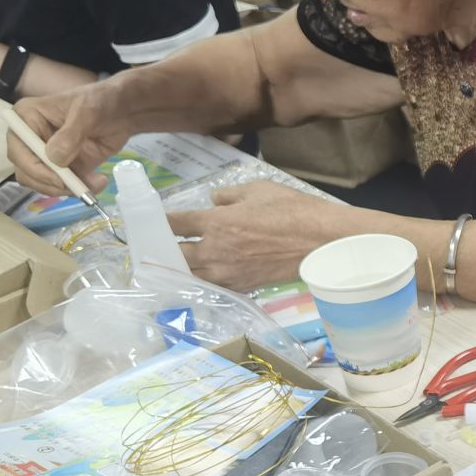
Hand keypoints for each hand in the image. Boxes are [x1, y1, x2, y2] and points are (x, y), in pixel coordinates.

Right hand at [7, 84, 131, 193]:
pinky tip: (98, 182)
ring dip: (66, 189)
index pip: (17, 150)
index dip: (35, 168)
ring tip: (93, 184)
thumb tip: (54, 158)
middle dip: (50, 183)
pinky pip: (62, 185)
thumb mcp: (87, 112)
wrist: (124, 111)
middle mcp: (29, 138)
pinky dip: (78, 189)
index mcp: (26, 118)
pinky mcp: (63, 167)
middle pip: (26, 171)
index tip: (60, 178)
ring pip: (42, 182)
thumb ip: (70, 134)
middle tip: (78, 187)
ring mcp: (45, 155)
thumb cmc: (101, 101)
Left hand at [164, 182, 341, 289]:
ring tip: (172, 265)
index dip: (160, 222)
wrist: (321, 241)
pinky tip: (200, 276)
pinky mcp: (243, 285)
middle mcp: (215, 250)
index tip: (153, 221)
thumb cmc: (293, 210)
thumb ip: (229, 194)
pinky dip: (202, 280)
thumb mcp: (259, 190)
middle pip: (176, 254)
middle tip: (155, 247)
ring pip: (191, 274)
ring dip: (179, 269)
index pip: (175, 223)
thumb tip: (213, 200)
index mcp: (216, 222)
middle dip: (163, 249)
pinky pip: (212, 285)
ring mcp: (228, 272)